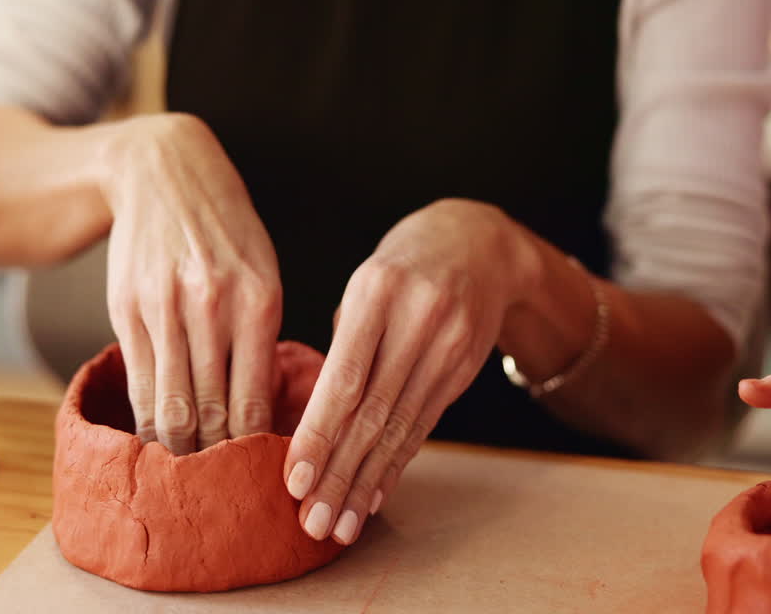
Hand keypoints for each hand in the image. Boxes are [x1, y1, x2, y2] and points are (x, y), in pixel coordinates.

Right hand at [102, 113, 281, 453]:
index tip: (256, 481)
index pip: (253, 402)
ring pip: (169, 405)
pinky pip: (138, 381)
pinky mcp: (126, 308)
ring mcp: (164, 308)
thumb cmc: (226, 231)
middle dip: (214, 462)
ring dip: (177, 450)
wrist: (164, 172)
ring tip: (187, 478)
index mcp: (258, 301)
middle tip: (220, 496)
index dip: (251, 452)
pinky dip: (147, 418)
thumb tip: (261, 414)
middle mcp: (211, 306)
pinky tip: (155, 439)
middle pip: (210, 413)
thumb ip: (261, 338)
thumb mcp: (263, 273)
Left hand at [282, 199, 533, 544]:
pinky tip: (374, 496)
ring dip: (366, 483)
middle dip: (339, 474)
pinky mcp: (463, 369)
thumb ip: (342, 346)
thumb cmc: (400, 269)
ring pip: (399, 428)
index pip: (345, 378)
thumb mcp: (363, 285)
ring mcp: (447, 347)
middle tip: (312, 522)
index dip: (319, 434)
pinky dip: (395, 465)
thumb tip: (308, 421)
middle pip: (372, 413)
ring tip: (339, 525)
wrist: (477, 245)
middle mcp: (417, 321)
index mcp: (376, 292)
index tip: (294, 480)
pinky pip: (423, 426)